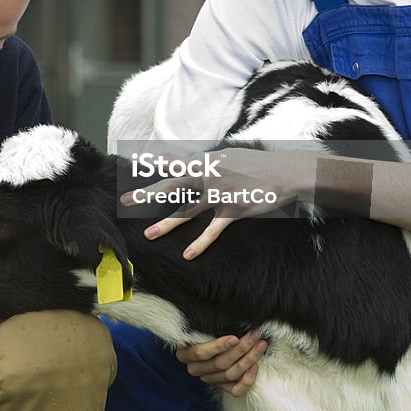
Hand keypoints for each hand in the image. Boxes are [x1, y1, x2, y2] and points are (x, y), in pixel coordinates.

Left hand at [129, 148, 315, 258]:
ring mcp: (219, 194)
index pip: (175, 163)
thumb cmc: (259, 164)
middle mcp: (208, 176)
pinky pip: (212, 230)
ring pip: (186, 211)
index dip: (155, 163)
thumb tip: (198, 162)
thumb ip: (211, 161)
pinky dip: (200, 243)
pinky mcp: (233, 210)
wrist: (285, 171)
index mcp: (207, 162)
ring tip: (148, 235)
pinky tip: (188, 255)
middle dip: (147, 194)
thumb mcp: (230, 155)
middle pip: (171, 186)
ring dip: (166, 225)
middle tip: (125, 200)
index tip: (136, 162)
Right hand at [177, 332, 266, 397]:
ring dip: (248, 360)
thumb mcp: (200, 326)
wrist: (207, 341)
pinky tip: (255, 367)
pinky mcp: (221, 387)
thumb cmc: (203, 330)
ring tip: (260, 345)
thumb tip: (215, 316)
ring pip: (229, 374)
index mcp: (185, 354)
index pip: (201, 353)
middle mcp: (195, 369)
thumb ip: (203, 327)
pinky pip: (235, 390)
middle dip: (240, 349)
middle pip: (219, 363)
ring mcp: (208, 379)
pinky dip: (247, 380)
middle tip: (254, 336)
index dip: (218, 347)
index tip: (234, 338)